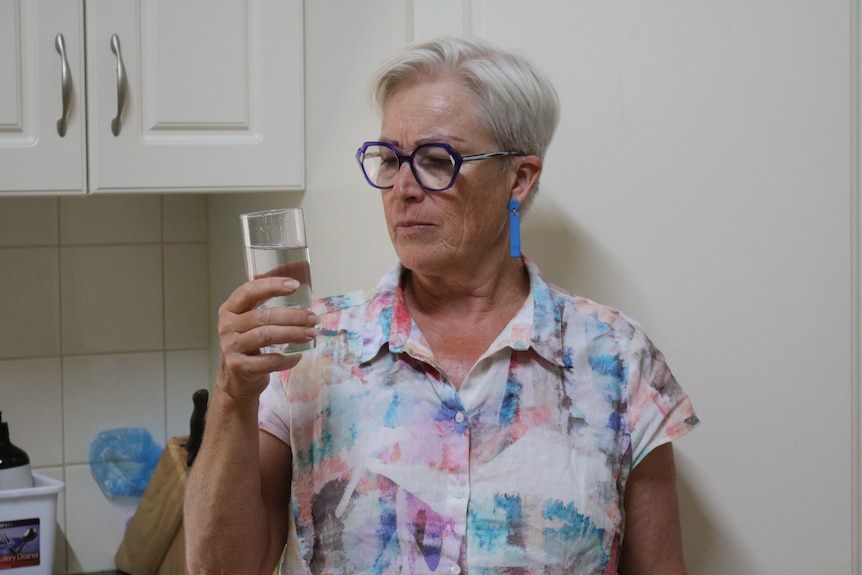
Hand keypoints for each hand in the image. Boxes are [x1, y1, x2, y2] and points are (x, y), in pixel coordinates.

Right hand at [217, 277, 318, 399]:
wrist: (236, 380)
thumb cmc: (249, 346)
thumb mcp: (250, 324)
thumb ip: (266, 309)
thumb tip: (299, 296)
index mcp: (230, 309)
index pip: (249, 291)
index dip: (272, 285)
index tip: (294, 285)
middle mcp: (227, 326)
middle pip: (263, 316)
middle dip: (293, 316)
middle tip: (313, 318)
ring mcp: (230, 346)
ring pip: (266, 335)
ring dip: (293, 334)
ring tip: (310, 334)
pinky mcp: (238, 366)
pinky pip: (268, 361)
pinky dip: (286, 359)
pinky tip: (298, 356)